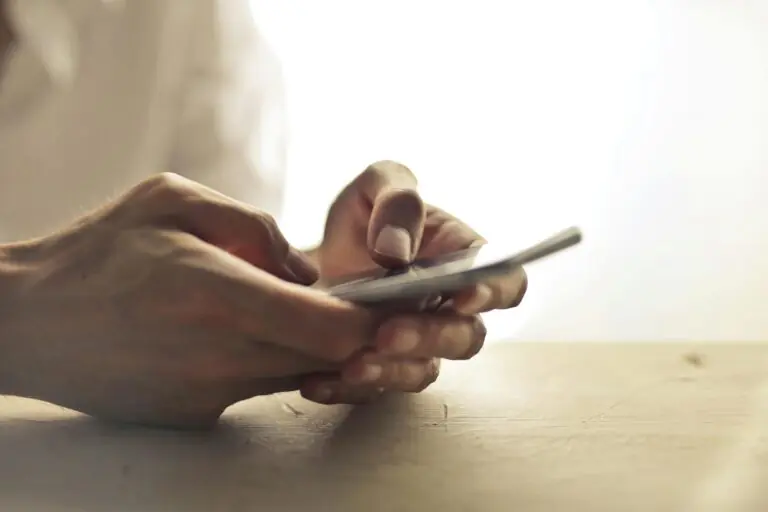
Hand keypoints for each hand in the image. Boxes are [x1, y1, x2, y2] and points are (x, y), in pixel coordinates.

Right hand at [0, 173, 378, 427]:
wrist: (28, 322)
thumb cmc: (97, 252)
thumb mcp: (171, 200)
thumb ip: (253, 226)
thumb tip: (306, 270)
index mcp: (221, 295)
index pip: (336, 329)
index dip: (373, 318)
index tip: (383, 298)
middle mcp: (222, 355)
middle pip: (329, 358)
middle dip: (352, 332)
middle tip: (350, 299)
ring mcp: (209, 393)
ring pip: (298, 374)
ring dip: (310, 345)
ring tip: (285, 307)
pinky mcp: (196, 414)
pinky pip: (258, 386)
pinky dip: (267, 360)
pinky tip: (235, 332)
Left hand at [300, 161, 527, 403]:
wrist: (309, 259)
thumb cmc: (361, 218)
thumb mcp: (376, 186)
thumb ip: (397, 201)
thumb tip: (395, 253)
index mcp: (462, 260)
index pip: (504, 281)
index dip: (493, 292)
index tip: (462, 297)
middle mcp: (448, 310)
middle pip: (465, 337)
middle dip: (430, 337)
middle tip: (388, 332)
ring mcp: (416, 345)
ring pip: (423, 371)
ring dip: (392, 371)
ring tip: (353, 365)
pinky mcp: (380, 370)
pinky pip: (372, 391)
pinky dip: (345, 390)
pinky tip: (315, 382)